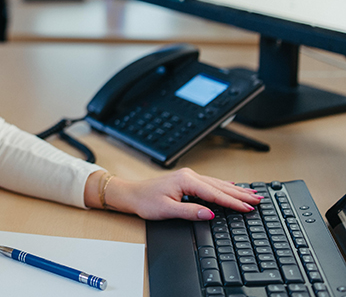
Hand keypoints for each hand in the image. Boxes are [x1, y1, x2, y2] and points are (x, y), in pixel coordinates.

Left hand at [88, 168, 263, 220]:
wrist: (131, 194)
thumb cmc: (145, 201)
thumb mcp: (167, 210)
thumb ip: (190, 212)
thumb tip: (210, 214)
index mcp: (186, 181)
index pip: (215, 194)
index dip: (233, 202)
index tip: (249, 208)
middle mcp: (189, 176)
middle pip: (220, 186)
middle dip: (241, 194)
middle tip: (260, 199)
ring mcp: (188, 177)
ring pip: (217, 184)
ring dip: (235, 190)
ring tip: (252, 194)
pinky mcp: (186, 180)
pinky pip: (211, 183)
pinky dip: (224, 186)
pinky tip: (232, 186)